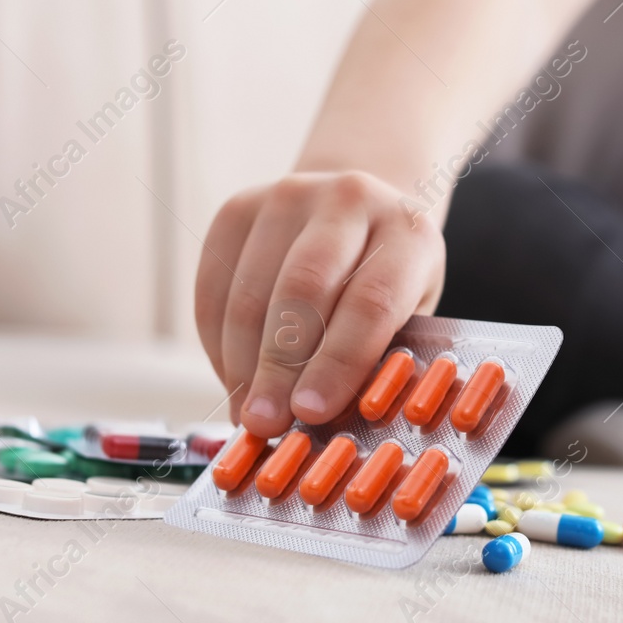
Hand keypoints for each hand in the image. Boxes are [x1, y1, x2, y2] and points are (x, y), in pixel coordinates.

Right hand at [195, 171, 444, 437]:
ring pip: (251, 291)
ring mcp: (288, 196)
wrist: (357, 209)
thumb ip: (377, 358)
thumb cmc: (387, 280)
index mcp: (406, 231)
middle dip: (280, 368)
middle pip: (303, 290)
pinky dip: (217, 344)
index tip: (312, 414)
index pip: (371, 300)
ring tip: (247, 412)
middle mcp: (347, 199)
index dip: (339, 362)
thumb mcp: (408, 313)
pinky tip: (233, 378)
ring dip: (242, 363)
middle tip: (267, 424)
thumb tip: (328, 425)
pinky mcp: (238, 209)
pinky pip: (214, 286)